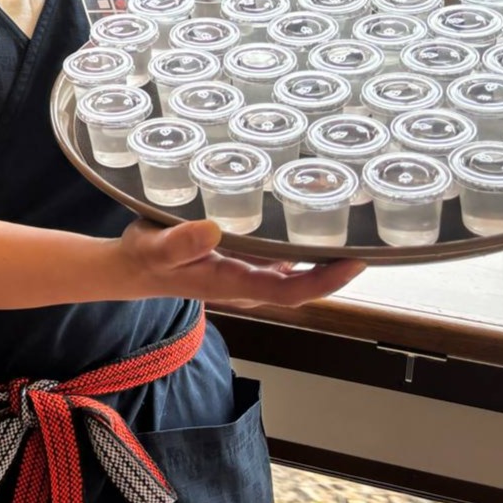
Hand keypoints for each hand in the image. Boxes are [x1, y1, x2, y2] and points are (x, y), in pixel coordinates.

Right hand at [119, 219, 364, 307]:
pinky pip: (283, 256)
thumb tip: (214, 230)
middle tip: (369, 232)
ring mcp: (249, 273)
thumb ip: (181, 241)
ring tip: (350, 215)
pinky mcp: (245, 260)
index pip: (291, 290)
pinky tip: (311, 212)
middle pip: (304, 282)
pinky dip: (303, 241)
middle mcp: (249, 283)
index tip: (356, 261)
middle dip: (339, 265)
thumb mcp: (155, 247)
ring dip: (325, 252)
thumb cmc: (145, 258)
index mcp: (233, 283)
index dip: (326, 280)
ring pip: (297, 269)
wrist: (134, 267)